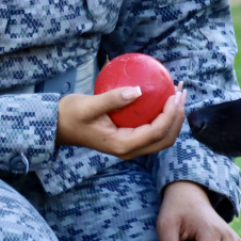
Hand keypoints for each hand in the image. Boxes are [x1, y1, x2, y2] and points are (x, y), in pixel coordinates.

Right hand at [55, 83, 186, 159]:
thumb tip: (138, 90)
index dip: (171, 114)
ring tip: (177, 92)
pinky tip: (162, 96)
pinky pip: (153, 129)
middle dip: (178, 116)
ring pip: (162, 136)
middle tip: (182, 91)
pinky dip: (163, 115)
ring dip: (173, 116)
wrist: (59, 126)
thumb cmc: (71, 115)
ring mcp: (131, 145)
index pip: (156, 133)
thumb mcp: (88, 105)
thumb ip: (112, 99)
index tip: (174, 94)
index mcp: (122, 145)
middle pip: (165, 138)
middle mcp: (130, 149)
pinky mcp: (130, 138)